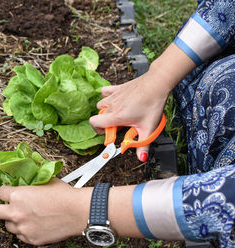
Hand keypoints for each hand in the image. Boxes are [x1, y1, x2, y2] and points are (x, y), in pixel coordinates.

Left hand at [0, 178, 92, 244]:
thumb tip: (25, 181)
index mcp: (18, 195)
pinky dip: (24, 230)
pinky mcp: (31, 239)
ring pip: (7, 225)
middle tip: (2, 206)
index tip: (7, 193)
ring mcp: (23, 227)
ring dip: (13, 220)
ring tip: (24, 216)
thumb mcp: (45, 181)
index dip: (4, 191)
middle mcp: (16, 212)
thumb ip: (31, 183)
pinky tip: (33, 224)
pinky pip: (20, 235)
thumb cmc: (64, 195)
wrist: (78, 211)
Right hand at [89, 43, 195, 161]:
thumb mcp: (148, 127)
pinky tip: (116, 101)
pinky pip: (104, 92)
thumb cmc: (152, 104)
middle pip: (99, 116)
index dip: (100, 131)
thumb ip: (143, 145)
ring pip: (101, 105)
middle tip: (121, 125)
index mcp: (116, 116)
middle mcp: (112, 106)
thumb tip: (141, 159)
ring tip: (119, 114)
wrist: (157, 83)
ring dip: (106, 111)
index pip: (94, 123)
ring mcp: (113, 96)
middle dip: (107, 123)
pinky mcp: (117, 88)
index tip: (111, 133)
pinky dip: (107, 97)